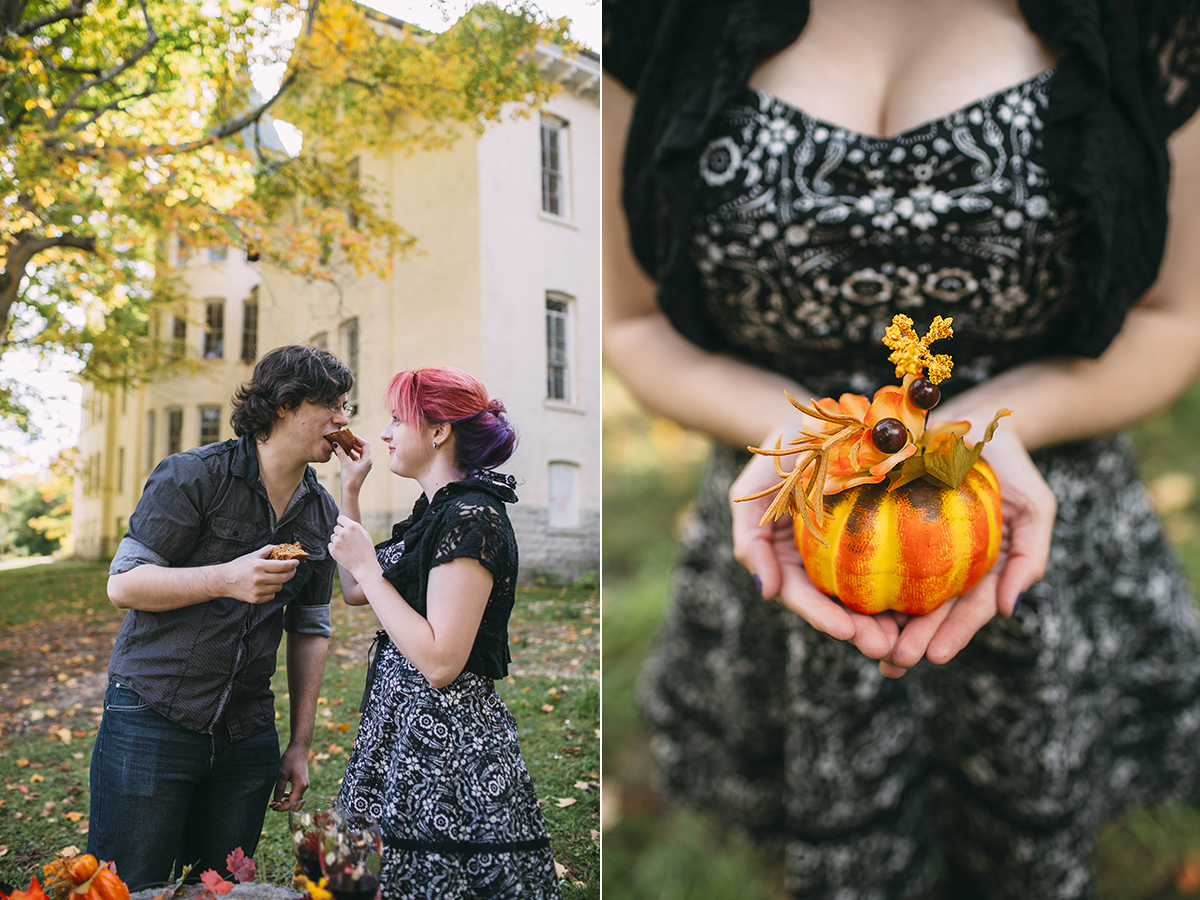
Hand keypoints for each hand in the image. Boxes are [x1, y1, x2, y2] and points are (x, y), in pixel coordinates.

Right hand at [221, 545, 298, 604]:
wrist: (224, 581)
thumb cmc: (239, 566)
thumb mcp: (253, 555)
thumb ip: (268, 550)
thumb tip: (281, 546)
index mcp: (258, 566)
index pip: (282, 566)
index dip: (292, 564)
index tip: (296, 562)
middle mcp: (258, 579)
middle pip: (284, 578)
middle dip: (291, 573)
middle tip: (292, 569)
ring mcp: (257, 590)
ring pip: (279, 587)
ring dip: (279, 582)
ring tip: (273, 577)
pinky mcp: (256, 599)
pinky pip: (272, 595)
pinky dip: (271, 591)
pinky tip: (265, 586)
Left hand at [270, 741, 309, 810]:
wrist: (299, 748)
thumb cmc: (290, 759)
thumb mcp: (282, 774)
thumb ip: (279, 788)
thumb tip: (276, 801)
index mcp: (300, 786)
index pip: (292, 804)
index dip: (281, 808)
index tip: (271, 806)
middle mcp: (304, 787)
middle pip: (295, 804)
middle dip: (284, 807)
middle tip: (272, 806)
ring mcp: (304, 784)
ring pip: (296, 799)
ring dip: (285, 802)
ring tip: (274, 801)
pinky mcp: (302, 781)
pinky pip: (296, 793)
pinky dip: (289, 796)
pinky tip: (281, 795)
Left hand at [328, 515, 379, 580]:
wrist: (365, 567)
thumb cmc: (367, 551)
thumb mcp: (365, 535)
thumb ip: (354, 527)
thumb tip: (344, 523)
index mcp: (353, 526)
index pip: (340, 518)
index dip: (342, 523)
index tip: (344, 528)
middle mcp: (344, 532)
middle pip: (336, 528)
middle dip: (341, 533)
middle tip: (348, 542)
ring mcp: (337, 541)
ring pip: (333, 537)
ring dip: (338, 541)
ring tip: (347, 548)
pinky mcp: (333, 550)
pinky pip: (330, 545)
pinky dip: (335, 548)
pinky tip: (343, 553)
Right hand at [334, 433, 371, 490]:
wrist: (350, 493)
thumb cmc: (350, 479)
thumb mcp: (345, 464)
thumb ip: (340, 452)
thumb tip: (335, 443)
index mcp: (368, 460)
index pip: (365, 444)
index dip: (358, 438)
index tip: (350, 435)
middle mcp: (367, 462)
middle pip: (362, 448)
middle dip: (354, 442)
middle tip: (346, 438)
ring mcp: (363, 466)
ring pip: (358, 453)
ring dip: (352, 448)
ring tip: (344, 443)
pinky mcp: (358, 469)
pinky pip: (355, 458)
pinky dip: (350, 454)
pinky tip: (342, 452)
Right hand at [730, 431, 899, 660]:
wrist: (819, 423)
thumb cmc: (780, 455)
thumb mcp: (754, 492)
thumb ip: (750, 540)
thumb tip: (765, 593)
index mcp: (789, 560)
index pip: (802, 596)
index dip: (822, 617)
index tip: (847, 631)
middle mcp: (821, 564)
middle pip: (839, 607)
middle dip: (861, 633)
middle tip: (887, 649)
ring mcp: (852, 554)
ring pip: (871, 597)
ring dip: (889, 624)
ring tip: (910, 641)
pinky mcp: (885, 537)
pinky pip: (898, 566)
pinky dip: (911, 588)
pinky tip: (932, 604)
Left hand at [879, 426, 1054, 676]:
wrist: (973, 416)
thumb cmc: (1009, 462)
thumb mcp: (1034, 506)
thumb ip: (1030, 557)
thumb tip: (1008, 611)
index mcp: (982, 567)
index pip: (968, 608)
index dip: (953, 634)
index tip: (934, 655)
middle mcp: (948, 563)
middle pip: (929, 611)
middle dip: (912, 642)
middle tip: (891, 663)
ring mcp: (918, 548)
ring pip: (900, 594)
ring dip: (884, 626)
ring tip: (869, 650)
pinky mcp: (887, 526)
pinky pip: (873, 560)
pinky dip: (862, 585)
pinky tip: (844, 605)